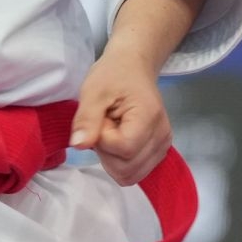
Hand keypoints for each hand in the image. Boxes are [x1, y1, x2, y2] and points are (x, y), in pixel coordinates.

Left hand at [69, 45, 172, 186]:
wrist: (133, 67)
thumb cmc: (114, 74)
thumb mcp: (93, 90)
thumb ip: (86, 119)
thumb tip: (78, 146)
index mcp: (149, 119)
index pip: (123, 149)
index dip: (103, 138)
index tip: (100, 117)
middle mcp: (162, 138)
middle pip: (126, 168)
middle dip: (106, 150)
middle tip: (104, 123)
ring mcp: (162, 147)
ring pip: (130, 174)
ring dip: (112, 157)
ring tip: (111, 129)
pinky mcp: (158, 152)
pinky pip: (134, 171)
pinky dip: (121, 160)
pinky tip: (118, 137)